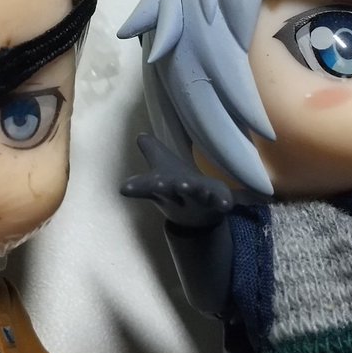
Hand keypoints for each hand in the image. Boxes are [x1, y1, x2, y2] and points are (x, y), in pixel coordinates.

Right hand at [122, 134, 239, 227]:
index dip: (137, 187)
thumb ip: (152, 152)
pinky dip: (223, 203)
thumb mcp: (161, 170)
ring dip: (193, 190)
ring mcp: (198, 200)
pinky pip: (221, 203)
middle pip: (170, 190)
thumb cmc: (174, 189)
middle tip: (159, 183)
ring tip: (188, 185)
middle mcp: (179, 194)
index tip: (125, 189)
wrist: (196, 217)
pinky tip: (227, 203)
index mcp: (164, 186)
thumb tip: (140, 135)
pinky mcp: (217, 204)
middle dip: (165, 186)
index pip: (147, 186)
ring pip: (195, 195)